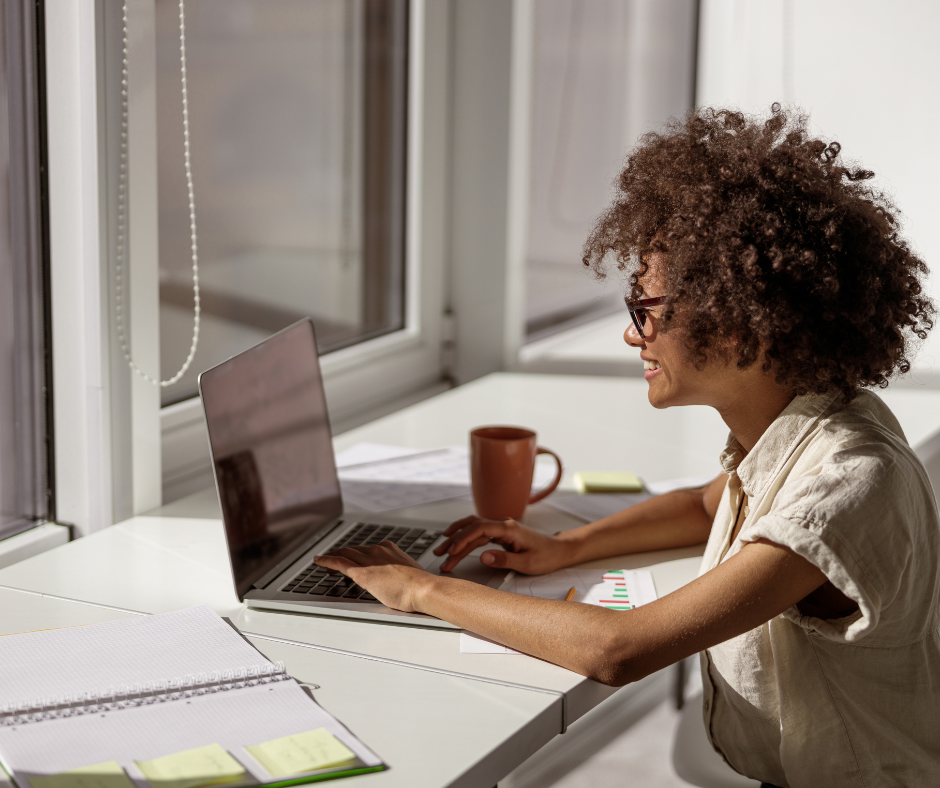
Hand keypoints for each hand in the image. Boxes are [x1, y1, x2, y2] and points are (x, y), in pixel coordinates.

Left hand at [313, 542, 430, 612]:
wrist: (423, 588)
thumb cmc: (420, 586)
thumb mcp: (408, 574)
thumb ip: (399, 573)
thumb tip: (398, 580)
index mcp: (390, 549)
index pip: (367, 549)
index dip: (356, 553)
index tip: (352, 557)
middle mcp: (378, 550)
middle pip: (353, 550)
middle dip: (342, 554)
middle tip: (334, 562)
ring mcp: (369, 559)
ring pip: (344, 554)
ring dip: (332, 557)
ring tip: (324, 563)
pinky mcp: (362, 572)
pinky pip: (338, 562)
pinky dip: (326, 560)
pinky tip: (318, 560)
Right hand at [434, 515, 573, 574]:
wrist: (558, 550)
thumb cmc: (546, 556)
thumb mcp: (527, 563)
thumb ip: (504, 559)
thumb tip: (483, 556)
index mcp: (509, 529)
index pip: (480, 528)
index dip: (463, 539)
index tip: (452, 551)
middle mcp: (503, 525)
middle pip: (472, 527)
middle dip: (453, 540)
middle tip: (439, 554)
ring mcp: (501, 529)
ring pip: (473, 531)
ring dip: (457, 540)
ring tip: (442, 553)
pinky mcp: (500, 535)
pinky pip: (478, 536)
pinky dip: (465, 542)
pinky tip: (455, 548)